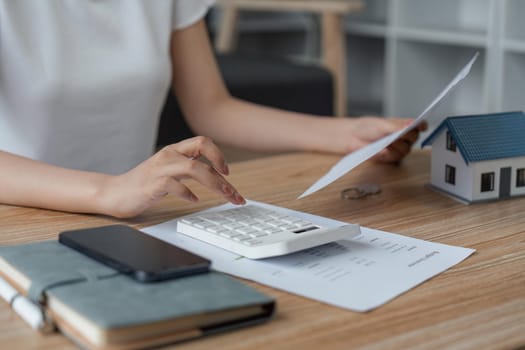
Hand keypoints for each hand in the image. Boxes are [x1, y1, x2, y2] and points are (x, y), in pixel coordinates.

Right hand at [99, 136, 244, 217]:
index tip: (227, 172)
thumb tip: (216, 177)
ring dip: (214, 183)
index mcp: (174, 151)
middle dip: (222, 175)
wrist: (115, 193)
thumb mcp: (170, 171)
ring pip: (194, 168)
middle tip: (234, 193)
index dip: (218, 154)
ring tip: (224, 196)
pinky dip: (188, 193)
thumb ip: (189, 169)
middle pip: (202, 156)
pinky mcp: (153, 184)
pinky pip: (175, 185)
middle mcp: (169, 156)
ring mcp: (160, 168)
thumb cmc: (144, 184)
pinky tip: (194, 200)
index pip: (202, 141)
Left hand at [340, 116, 427, 162]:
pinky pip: (395, 158)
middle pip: (414, 138)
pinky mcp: (390, 158)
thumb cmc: (366, 128)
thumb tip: (412, 125)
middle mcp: (402, 137)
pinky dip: (388, 154)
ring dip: (396, 146)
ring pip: (406, 150)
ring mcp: (397, 148)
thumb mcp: (383, 124)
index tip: (422, 126)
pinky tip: (381, 150)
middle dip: (406, 136)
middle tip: (396, 134)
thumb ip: (399, 126)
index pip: (418, 125)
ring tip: (385, 142)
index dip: (422, 126)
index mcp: (402, 125)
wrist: (352, 138)